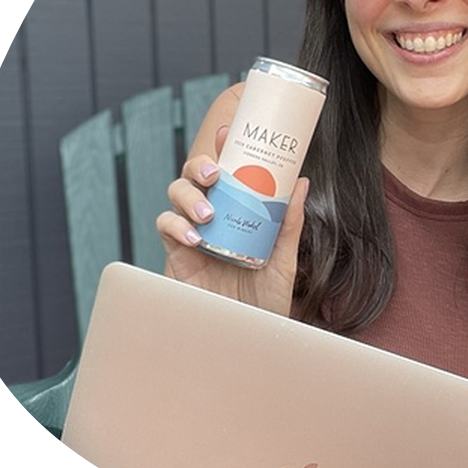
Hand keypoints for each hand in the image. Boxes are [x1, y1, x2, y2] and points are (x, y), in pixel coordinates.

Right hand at [156, 126, 306, 316]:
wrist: (249, 337)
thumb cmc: (267, 299)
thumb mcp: (284, 258)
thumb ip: (289, 222)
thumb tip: (301, 181)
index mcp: (237, 211)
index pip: (226, 172)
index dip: (221, 148)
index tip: (227, 131)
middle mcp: (213, 217)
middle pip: (194, 176)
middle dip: (199, 166)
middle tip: (214, 173)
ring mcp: (192, 234)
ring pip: (175, 194)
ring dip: (188, 195)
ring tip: (208, 213)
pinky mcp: (176, 255)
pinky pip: (165, 227)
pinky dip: (175, 225)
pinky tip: (195, 237)